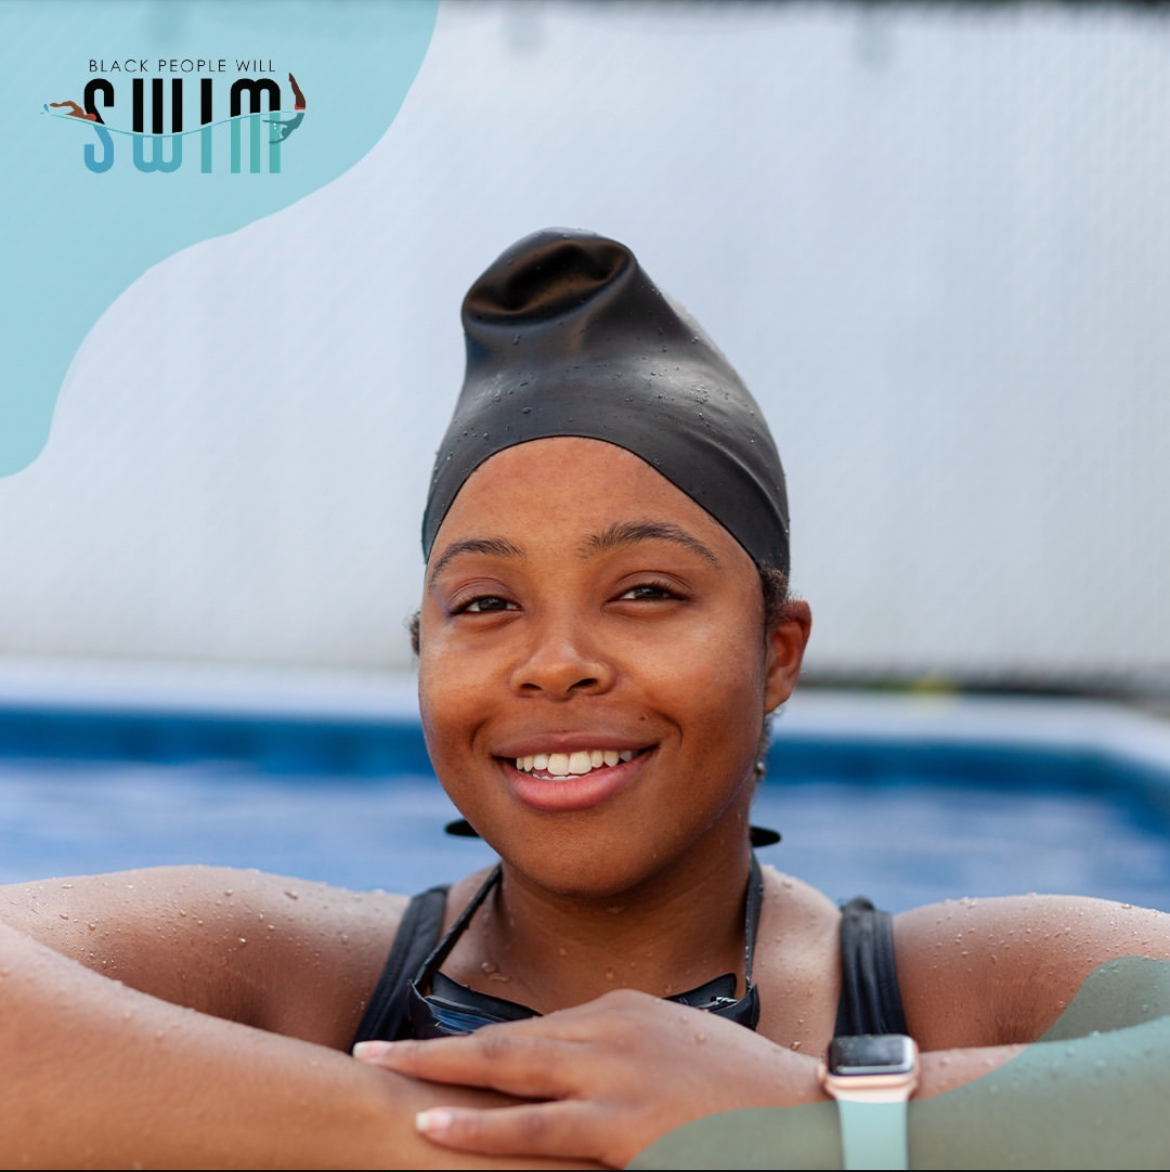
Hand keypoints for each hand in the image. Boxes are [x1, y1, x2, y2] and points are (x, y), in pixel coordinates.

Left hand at [354, 988, 820, 1167]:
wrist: (813, 1119)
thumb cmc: (747, 1096)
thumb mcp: (678, 1055)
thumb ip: (624, 1057)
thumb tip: (578, 1079)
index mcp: (621, 1010)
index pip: (532, 1030)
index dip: (475, 1045)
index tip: (430, 1052)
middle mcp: (609, 1029)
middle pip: (502, 1038)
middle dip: (431, 1045)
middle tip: (371, 1048)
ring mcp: (614, 1074)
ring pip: (504, 1071)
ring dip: (435, 1073)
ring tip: (380, 1074)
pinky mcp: (623, 1125)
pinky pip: (533, 1128)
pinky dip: (478, 1127)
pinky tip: (432, 1125)